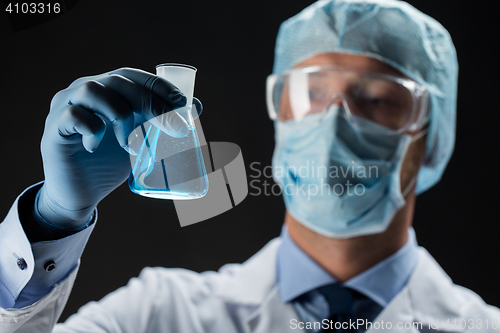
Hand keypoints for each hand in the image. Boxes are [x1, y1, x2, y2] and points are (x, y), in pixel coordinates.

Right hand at [37, 67, 201, 228]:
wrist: (81, 192)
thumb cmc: (112, 161)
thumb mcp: (143, 139)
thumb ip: (162, 122)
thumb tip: (196, 107)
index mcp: (108, 90)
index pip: (134, 76)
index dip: (160, 87)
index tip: (183, 106)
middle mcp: (86, 90)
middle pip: (119, 82)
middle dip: (151, 103)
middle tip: (174, 129)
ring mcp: (66, 106)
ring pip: (94, 90)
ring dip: (120, 115)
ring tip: (130, 143)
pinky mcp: (54, 129)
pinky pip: (73, 116)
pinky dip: (92, 128)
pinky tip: (97, 146)